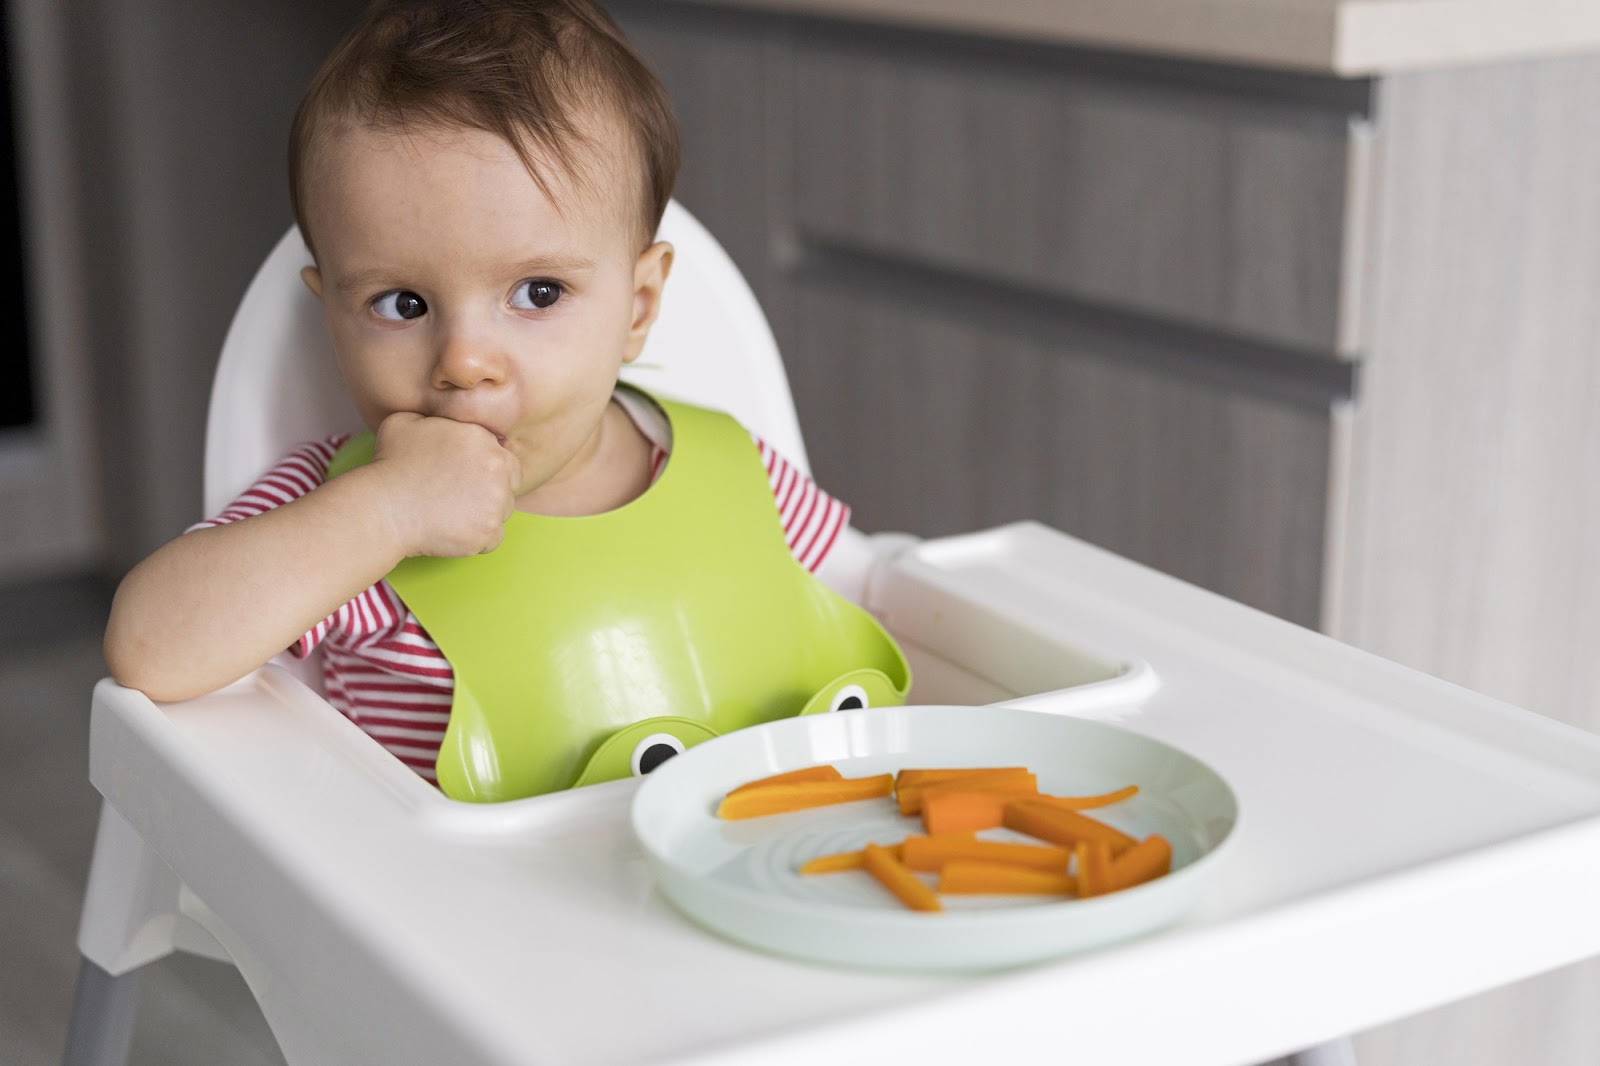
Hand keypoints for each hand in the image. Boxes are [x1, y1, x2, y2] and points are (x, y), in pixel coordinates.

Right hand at [367, 412, 519, 557]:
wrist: (384, 507)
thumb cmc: (390, 465)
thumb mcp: (405, 422)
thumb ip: (433, 419)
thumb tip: (437, 422)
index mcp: (481, 438)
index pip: (502, 455)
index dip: (487, 468)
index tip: (468, 478)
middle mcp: (496, 467)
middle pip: (511, 482)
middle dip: (492, 490)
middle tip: (464, 498)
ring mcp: (496, 501)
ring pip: (503, 510)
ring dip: (484, 514)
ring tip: (453, 515)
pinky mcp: (489, 530)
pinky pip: (493, 538)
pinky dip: (477, 539)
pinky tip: (453, 532)